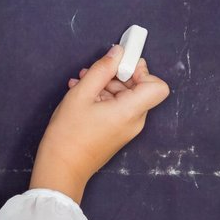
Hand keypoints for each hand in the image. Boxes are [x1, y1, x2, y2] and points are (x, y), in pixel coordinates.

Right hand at [29, 44, 170, 202]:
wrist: (61, 168)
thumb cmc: (69, 134)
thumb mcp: (81, 93)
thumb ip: (102, 69)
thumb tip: (118, 51)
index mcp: (130, 111)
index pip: (158, 86)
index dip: (142, 71)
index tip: (120, 65)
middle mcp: (135, 121)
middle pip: (139, 88)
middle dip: (117, 75)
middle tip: (92, 72)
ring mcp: (127, 128)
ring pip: (126, 96)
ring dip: (106, 85)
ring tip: (81, 83)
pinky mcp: (118, 132)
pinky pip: (118, 107)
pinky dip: (103, 98)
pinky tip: (82, 95)